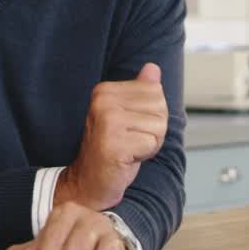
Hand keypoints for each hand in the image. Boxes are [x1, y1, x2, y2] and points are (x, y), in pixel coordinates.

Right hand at [57, 63, 166, 210]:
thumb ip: (139, 91)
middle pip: (160, 107)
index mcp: (105, 90)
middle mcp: (103, 101)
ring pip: (159, 125)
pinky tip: (127, 158)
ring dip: (150, 143)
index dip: (151, 114)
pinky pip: (152, 142)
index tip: (130, 128)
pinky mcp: (114, 143)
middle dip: (153, 129)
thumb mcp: (125, 115)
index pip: (155, 91)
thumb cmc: (111, 148)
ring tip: (129, 149)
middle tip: (130, 141)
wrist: (89, 181)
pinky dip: (145, 154)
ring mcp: (107, 121)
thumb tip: (153, 68)